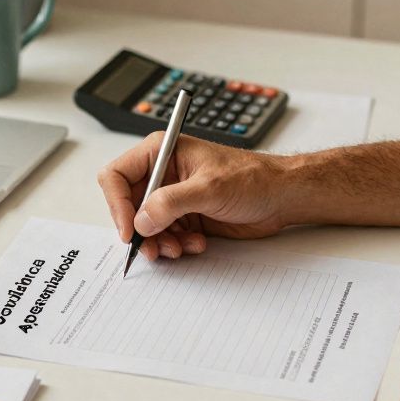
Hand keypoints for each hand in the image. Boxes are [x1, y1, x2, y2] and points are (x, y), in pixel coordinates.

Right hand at [97, 133, 290, 260]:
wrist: (281, 197)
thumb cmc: (253, 178)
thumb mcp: (209, 188)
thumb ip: (171, 203)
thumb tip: (141, 220)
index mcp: (161, 152)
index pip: (117, 176)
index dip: (118, 204)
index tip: (130, 230)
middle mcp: (162, 174)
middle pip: (128, 206)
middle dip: (140, 230)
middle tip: (153, 248)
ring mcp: (173, 197)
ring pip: (145, 227)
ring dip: (159, 242)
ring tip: (180, 248)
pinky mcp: (185, 217)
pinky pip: (165, 237)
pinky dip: (176, 245)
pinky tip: (196, 243)